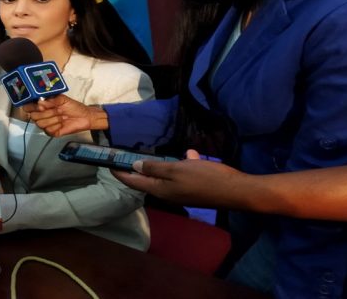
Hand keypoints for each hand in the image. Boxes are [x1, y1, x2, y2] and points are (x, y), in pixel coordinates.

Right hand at [22, 95, 105, 136]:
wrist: (85, 116)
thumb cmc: (74, 107)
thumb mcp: (62, 99)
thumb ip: (50, 100)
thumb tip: (40, 102)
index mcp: (43, 106)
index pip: (28, 107)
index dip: (32, 107)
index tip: (41, 105)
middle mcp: (42, 115)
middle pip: (33, 117)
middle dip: (46, 113)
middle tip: (57, 110)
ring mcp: (47, 124)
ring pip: (41, 124)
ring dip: (53, 119)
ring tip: (62, 116)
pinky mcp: (52, 132)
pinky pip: (48, 130)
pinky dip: (57, 126)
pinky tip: (62, 123)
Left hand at [112, 150, 247, 208]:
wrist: (237, 190)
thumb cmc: (206, 178)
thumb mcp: (178, 169)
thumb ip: (155, 168)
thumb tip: (135, 167)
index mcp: (161, 189)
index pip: (134, 182)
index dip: (120, 173)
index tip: (109, 164)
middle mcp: (168, 193)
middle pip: (148, 180)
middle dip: (138, 168)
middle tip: (128, 155)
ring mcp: (182, 192)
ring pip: (166, 176)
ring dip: (163, 165)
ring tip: (159, 152)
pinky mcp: (194, 188)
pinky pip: (183, 174)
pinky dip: (183, 164)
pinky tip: (192, 155)